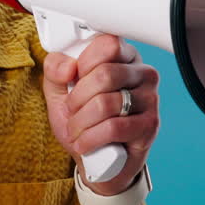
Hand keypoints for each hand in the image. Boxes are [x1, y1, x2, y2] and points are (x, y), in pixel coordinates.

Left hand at [42, 34, 160, 196]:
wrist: (96, 161)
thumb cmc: (82, 120)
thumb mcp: (59, 91)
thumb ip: (55, 70)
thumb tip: (67, 67)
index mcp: (123, 56)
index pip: (108, 43)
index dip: (84, 62)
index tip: (74, 78)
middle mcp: (142, 73)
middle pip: (104, 74)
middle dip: (77, 98)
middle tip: (71, 110)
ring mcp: (150, 99)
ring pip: (106, 103)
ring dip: (80, 122)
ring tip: (76, 130)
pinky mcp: (149, 126)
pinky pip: (114, 128)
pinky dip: (90, 138)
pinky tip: (84, 143)